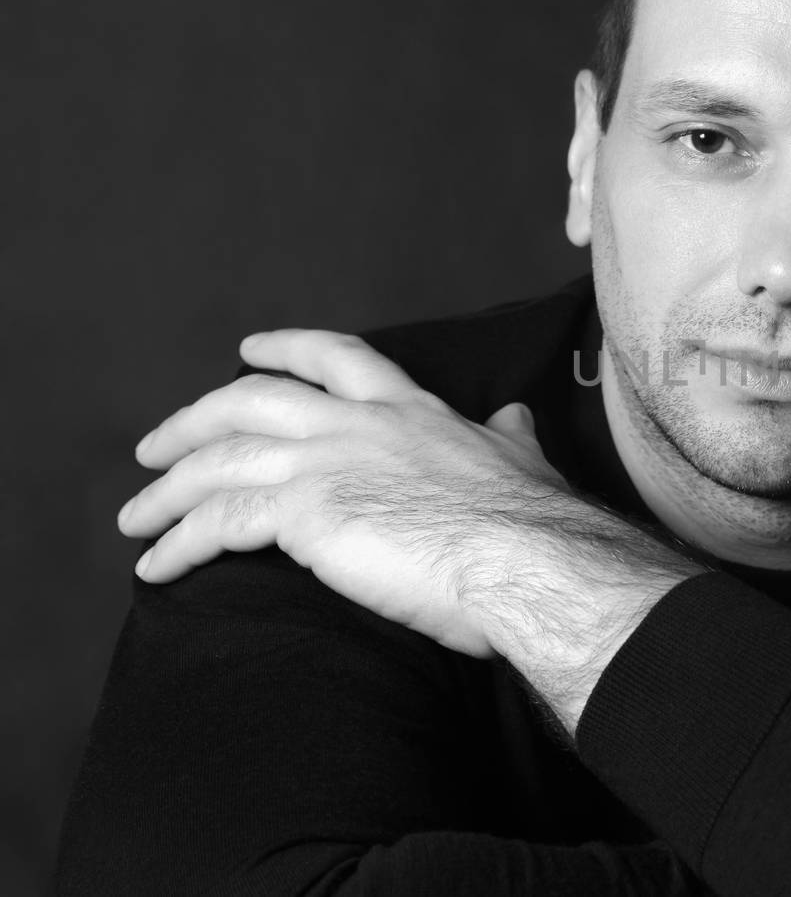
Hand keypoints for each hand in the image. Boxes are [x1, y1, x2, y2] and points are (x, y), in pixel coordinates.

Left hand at [116, 330, 690, 682]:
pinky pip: (218, 522)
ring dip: (168, 489)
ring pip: (220, 460)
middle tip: (154, 446)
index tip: (248, 351)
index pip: (337, 358)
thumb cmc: (532, 522)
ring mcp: (326, 463)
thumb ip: (508, 434)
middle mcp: (358, 424)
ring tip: (137, 518)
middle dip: (193, 421)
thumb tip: (516, 414)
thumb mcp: (524, 459)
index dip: (286, 349)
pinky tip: (157, 565)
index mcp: (408, 410)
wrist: (527, 558)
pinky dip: (178, 542)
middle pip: (250, 401)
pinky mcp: (304, 513)